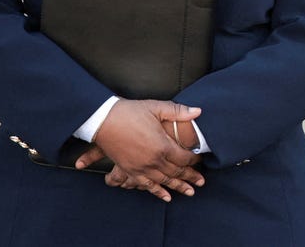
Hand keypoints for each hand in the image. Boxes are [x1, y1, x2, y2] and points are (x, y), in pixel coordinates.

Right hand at [74, 99, 204, 201]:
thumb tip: (198, 111)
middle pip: (177, 172)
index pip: (184, 158)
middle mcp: (154, 160)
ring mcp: (142, 168)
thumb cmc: (129, 112)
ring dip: (178, 187)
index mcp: (162, 146)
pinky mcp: (130, 171)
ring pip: (165, 181)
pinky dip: (158, 192)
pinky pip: (147, 186)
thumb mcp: (156, 107)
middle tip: (201, 182)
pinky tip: (166, 197)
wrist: (103, 120)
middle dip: (190, 177)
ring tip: (189, 192)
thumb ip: (178, 112)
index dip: (194, 160)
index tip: (200, 160)